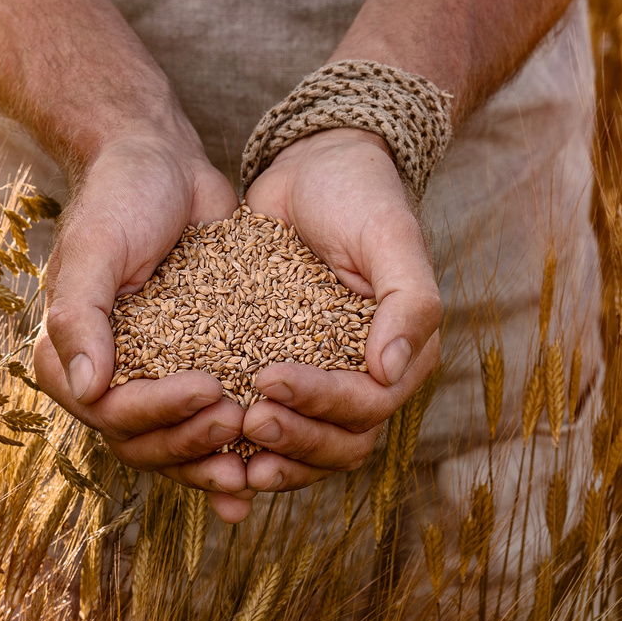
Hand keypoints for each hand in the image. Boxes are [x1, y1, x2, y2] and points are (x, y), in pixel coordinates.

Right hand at [31, 131, 256, 520]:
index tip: (211, 388)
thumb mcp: (96, 247)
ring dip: (212, 456)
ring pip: (176, 445)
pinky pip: (207, 420)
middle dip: (191, 442)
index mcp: (69, 356)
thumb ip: (81, 316)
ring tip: (258, 451)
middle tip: (239, 417)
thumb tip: (88, 387)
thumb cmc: (120, 195)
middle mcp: (105, 376)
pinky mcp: (194, 365)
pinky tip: (263, 470)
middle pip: (143, 443)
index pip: (110, 413)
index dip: (160, 414)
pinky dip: (232, 449)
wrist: (163, 161)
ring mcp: (151, 377)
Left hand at [239, 127, 443, 492]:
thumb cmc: (361, 194)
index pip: (369, 405)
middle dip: (296, 440)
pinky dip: (247, 444)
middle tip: (246, 421)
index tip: (268, 380)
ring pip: (308, 446)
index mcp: (403, 352)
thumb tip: (388, 371)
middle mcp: (367, 376)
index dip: (322, 404)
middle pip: (341, 442)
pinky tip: (213, 447)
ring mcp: (324, 377)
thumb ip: (408, 302)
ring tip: (231, 445)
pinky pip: (272, 421)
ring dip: (275, 456)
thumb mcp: (390, 236)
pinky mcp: (281, 366)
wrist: (314, 165)